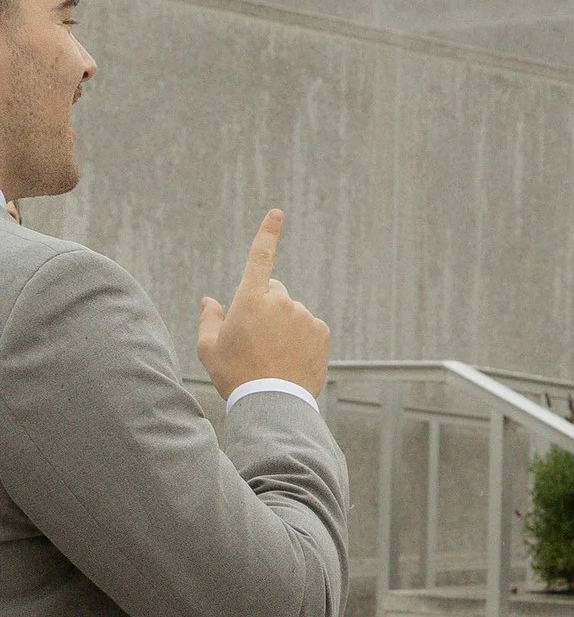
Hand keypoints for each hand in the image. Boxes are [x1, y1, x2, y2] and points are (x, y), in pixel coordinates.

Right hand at [197, 208, 329, 399]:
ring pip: (291, 312)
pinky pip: (308, 327)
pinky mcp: (321, 331)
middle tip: (255, 339)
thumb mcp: (209, 349)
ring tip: (272, 355)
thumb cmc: (236, 375)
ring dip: (283, 325)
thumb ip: (209, 319)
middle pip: (273, 292)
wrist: (273, 403)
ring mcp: (304, 315)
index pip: (260, 257)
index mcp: (250, 299)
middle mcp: (281, 300)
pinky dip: (301, 338)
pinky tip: (290, 359)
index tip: (277, 213)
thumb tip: (209, 300)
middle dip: (265, 306)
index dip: (268, 233)